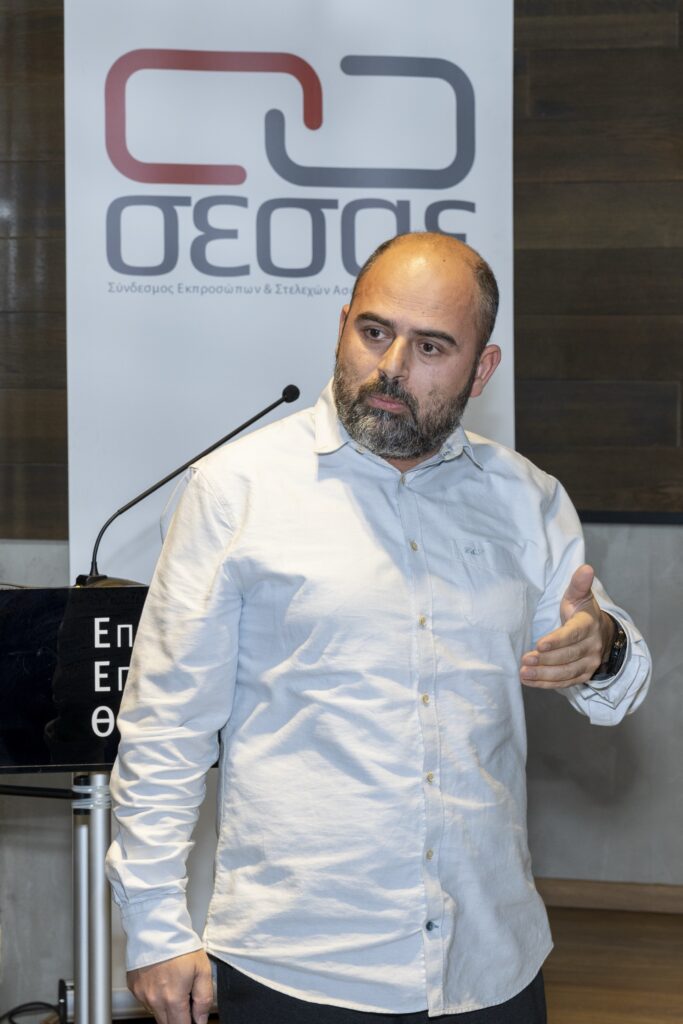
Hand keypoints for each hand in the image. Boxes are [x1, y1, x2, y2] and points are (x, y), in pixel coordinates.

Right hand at [127, 950, 212, 1023]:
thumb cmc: (179, 944)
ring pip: (156, 1013)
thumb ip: (204, 998)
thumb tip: (201, 1019)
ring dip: (166, 1007)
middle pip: (167, 1023)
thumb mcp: (202, 969)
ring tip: (173, 985)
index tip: (194, 1018)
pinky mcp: (134, 987)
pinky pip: (146, 1000)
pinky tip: (162, 980)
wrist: (157, 927)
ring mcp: (142, 994)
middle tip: (186, 998)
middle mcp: (154, 1000)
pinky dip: (155, 996)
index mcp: (173, 998)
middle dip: (179, 1017)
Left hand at [520, 564, 614, 688]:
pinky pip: (565, 682)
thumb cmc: (581, 612)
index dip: (557, 641)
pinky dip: (547, 684)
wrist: (599, 633)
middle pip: (568, 656)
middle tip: (525, 660)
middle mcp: (592, 646)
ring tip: (524, 673)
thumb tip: (585, 568)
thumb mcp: (579, 596)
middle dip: (546, 660)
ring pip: (566, 672)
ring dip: (544, 674)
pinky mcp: (583, 675)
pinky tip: (529, 681)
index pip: (573, 634)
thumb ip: (578, 584)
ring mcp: (589, 663)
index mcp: (589, 624)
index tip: (539, 645)